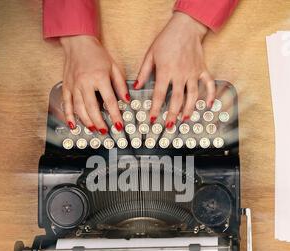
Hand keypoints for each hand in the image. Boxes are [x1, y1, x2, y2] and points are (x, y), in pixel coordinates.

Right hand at [60, 35, 128, 132]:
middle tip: (105, 131)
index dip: (115, 115)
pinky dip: (69, 116)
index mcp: (100, 77)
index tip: (119, 125)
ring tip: (93, 129)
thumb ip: (120, 85)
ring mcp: (74, 85)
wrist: (78, 42)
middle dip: (99, 122)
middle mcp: (85, 82)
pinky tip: (73, 125)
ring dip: (86, 121)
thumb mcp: (114, 67)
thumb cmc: (97, 55)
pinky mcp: (66, 86)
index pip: (109, 101)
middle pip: (92, 107)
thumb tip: (127, 100)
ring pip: (79, 108)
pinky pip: (67, 103)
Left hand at [135, 12, 214, 126]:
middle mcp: (180, 74)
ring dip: (189, 109)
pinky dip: (211, 95)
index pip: (160, 95)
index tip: (152, 120)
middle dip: (172, 115)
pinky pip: (209, 84)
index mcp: (166, 71)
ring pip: (193, 95)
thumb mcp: (150, 54)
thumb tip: (136, 87)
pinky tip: (209, 105)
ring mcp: (193, 72)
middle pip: (177, 99)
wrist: (185, 27)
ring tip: (184, 120)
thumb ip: (144, 72)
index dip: (156, 109)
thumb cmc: (166, 40)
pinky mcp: (202, 69)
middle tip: (169, 126)